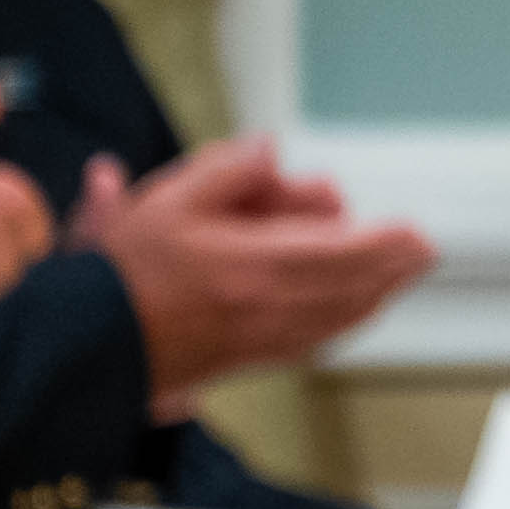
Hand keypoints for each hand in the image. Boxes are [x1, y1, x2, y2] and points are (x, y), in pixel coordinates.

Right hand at [77, 137, 432, 408]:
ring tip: (400, 271)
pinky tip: (355, 308)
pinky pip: (318, 341)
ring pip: (342, 317)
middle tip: (421, 249)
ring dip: (377, 293)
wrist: (88, 343)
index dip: (386, 243)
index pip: (344, 253)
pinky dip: (346, 320)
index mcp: (255, 265)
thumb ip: (226, 171)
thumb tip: (268, 150)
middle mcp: (270, 307)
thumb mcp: (168, 201)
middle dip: (394, 266)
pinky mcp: (252, 359)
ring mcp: (264, 338)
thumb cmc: (123, 273)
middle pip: (356, 288)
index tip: (416, 233)